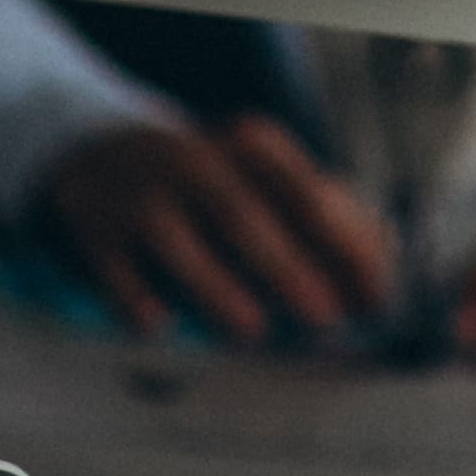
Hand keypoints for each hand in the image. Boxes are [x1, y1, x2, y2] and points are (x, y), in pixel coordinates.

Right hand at [38, 114, 391, 346]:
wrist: (102, 149)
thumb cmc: (213, 180)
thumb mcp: (267, 178)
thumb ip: (327, 220)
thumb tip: (377, 281)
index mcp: (251, 146)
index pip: (307, 194)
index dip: (345, 245)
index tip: (374, 295)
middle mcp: (195, 163)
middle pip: (245, 215)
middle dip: (288, 268)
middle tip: (325, 317)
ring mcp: (141, 195)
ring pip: (179, 241)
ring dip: (216, 287)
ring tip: (252, 329)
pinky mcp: (97, 230)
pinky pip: (115, 268)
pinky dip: (136, 298)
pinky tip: (159, 325)